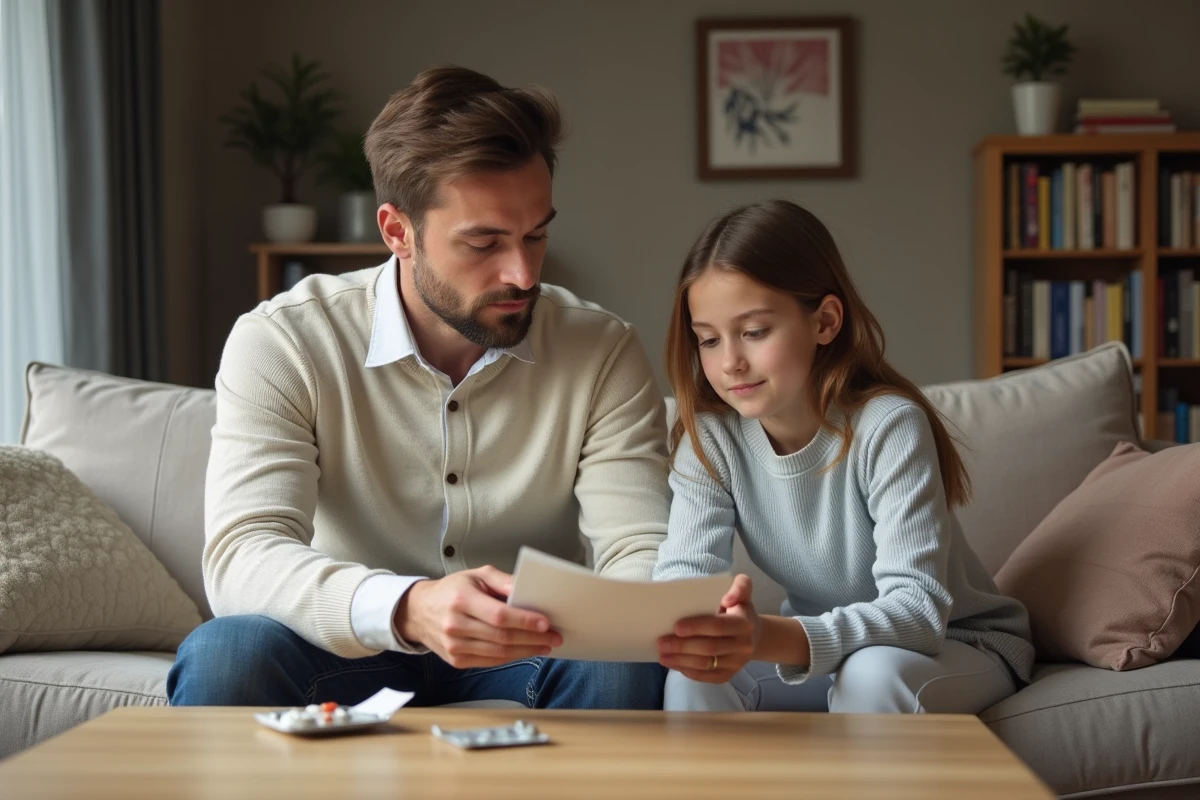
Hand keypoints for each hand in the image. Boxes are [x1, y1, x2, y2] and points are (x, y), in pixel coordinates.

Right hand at [395, 566, 561, 667]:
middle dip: (532, 638)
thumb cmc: (451, 591)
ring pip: (498, 653)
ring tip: (544, 645)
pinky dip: (510, 657)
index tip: (545, 623)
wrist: (418, 611)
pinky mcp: (456, 660)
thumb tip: (526, 589)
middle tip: (553, 636)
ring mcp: (454, 645)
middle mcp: (455, 625)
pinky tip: (524, 651)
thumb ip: (502, 581)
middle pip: (502, 637)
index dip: (524, 621)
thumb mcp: (476, 575)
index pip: (499, 615)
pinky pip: (489, 662)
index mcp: (461, 600)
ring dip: (526, 651)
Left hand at [657, 574, 758, 682]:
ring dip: (681, 661)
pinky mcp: (729, 675)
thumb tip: (728, 598)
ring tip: (662, 656)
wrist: (753, 634)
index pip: (718, 626)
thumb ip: (740, 586)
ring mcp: (737, 663)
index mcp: (744, 623)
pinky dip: (688, 672)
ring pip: (706, 665)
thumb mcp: (743, 590)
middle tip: (661, 643)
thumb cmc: (738, 608)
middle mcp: (744, 646)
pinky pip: (707, 677)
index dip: (697, 627)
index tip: (676, 627)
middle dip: (682, 646)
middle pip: (709, 648)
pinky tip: (675, 665)